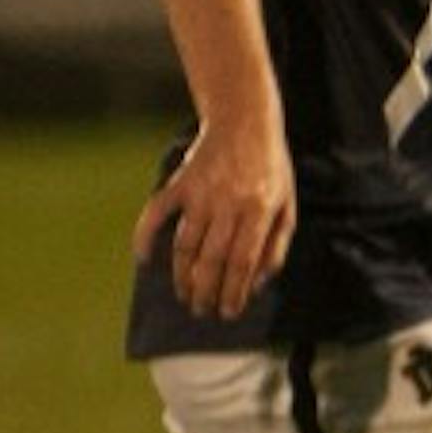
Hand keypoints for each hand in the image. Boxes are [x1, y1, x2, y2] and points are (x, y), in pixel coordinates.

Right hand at [131, 106, 295, 319]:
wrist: (244, 120)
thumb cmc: (270, 168)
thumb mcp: (287, 206)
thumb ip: (276, 247)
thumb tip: (256, 285)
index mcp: (258, 210)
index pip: (242, 263)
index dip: (234, 292)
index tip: (229, 312)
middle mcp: (228, 203)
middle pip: (212, 260)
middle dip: (206, 292)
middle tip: (203, 311)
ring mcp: (200, 192)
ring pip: (185, 245)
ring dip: (182, 276)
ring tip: (185, 295)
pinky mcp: (180, 182)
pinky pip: (156, 212)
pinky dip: (145, 236)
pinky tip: (144, 259)